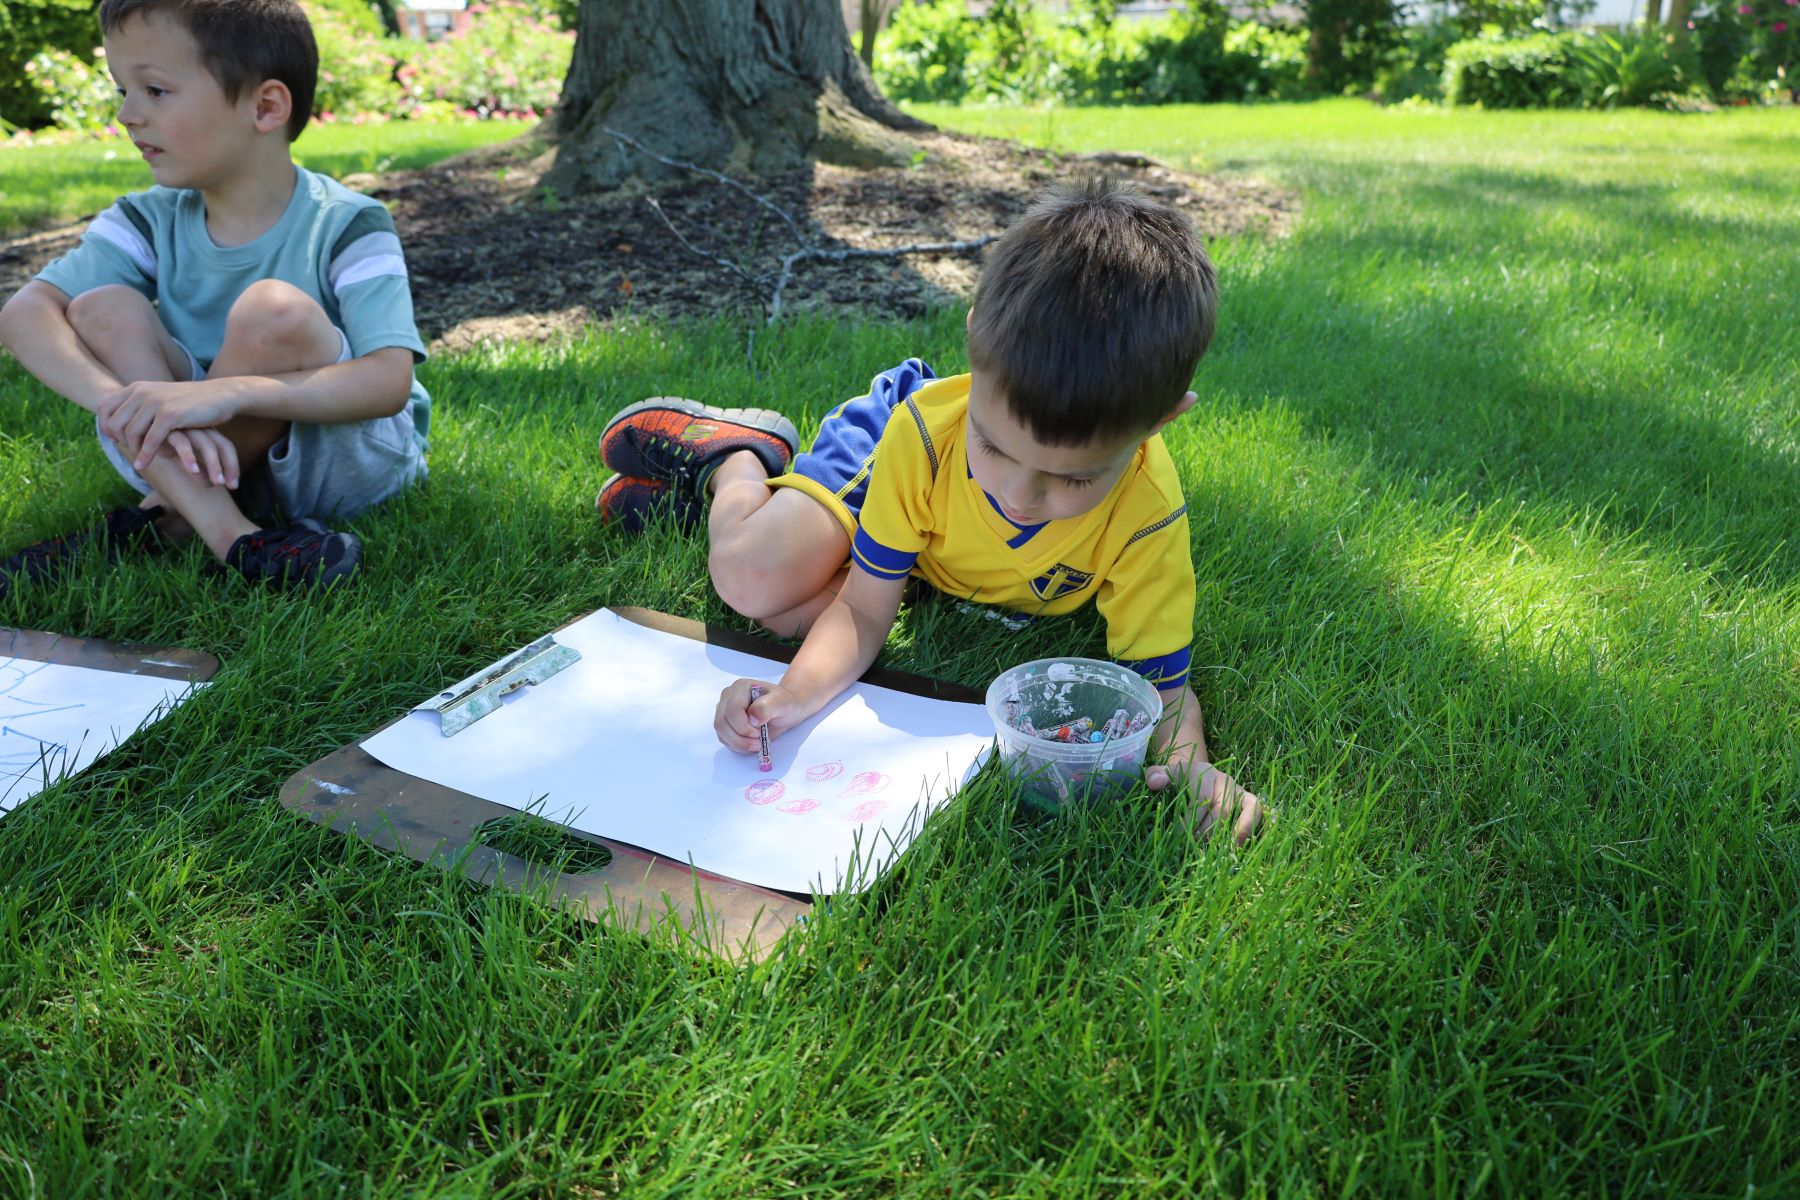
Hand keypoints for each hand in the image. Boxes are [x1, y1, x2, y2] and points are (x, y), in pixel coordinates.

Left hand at [98, 378, 256, 469]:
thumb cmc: (191, 402)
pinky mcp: (170, 415)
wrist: (220, 395)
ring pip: (130, 433)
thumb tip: (121, 419)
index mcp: (137, 387)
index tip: (115, 440)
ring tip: (141, 459)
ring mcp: (156, 402)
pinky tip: (143, 465)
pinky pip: (150, 440)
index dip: (104, 426)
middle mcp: (142, 392)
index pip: (104, 407)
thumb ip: (142, 404)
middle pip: (115, 423)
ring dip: (134, 450)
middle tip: (132, 451)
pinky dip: (145, 455)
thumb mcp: (162, 397)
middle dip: (120, 441)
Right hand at [161, 428, 240, 488]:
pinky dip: (188, 458)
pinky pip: (182, 443)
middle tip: (230, 487)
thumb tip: (210, 485)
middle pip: (222, 445)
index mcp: (206, 431)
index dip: (232, 466)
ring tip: (215, 484)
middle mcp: (199, 427)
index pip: (226, 447)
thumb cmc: (162, 437)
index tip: (234, 486)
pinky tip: (192, 471)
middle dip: (228, 466)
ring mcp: (186, 426)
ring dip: (213, 465)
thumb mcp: (181, 452)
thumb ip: (196, 466)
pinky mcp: (169, 427)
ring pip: (206, 444)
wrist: (137, 417)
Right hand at [714, 678, 804, 753]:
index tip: (759, 732)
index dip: (743, 726)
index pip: (732, 710)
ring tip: (757, 743)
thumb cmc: (785, 704)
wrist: (786, 710)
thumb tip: (752, 719)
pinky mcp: (726, 724)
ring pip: (721, 733)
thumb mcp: (782, 703)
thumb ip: (766, 707)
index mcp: (740, 687)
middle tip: (759, 741)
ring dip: (739, 744)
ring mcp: (724, 710)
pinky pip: (724, 739)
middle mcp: (728, 697)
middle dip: (741, 738)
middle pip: (722, 723)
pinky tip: (751, 743)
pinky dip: (738, 746)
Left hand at [1146, 756, 1263, 844]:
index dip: (1191, 819)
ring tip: (1220, 851)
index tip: (1180, 836)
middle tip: (1195, 847)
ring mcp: (1240, 790)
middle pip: (1223, 809)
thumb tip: (1154, 783)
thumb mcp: (1166, 774)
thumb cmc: (1180, 779)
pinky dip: (1252, 827)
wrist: (1197, 773)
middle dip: (1209, 831)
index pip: (1201, 799)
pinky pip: (1258, 811)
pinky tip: (1240, 846)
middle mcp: (1225, 781)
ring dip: (1234, 833)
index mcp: (1204, 774)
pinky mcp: (1250, 800)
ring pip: (1244, 811)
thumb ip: (1156, 775)